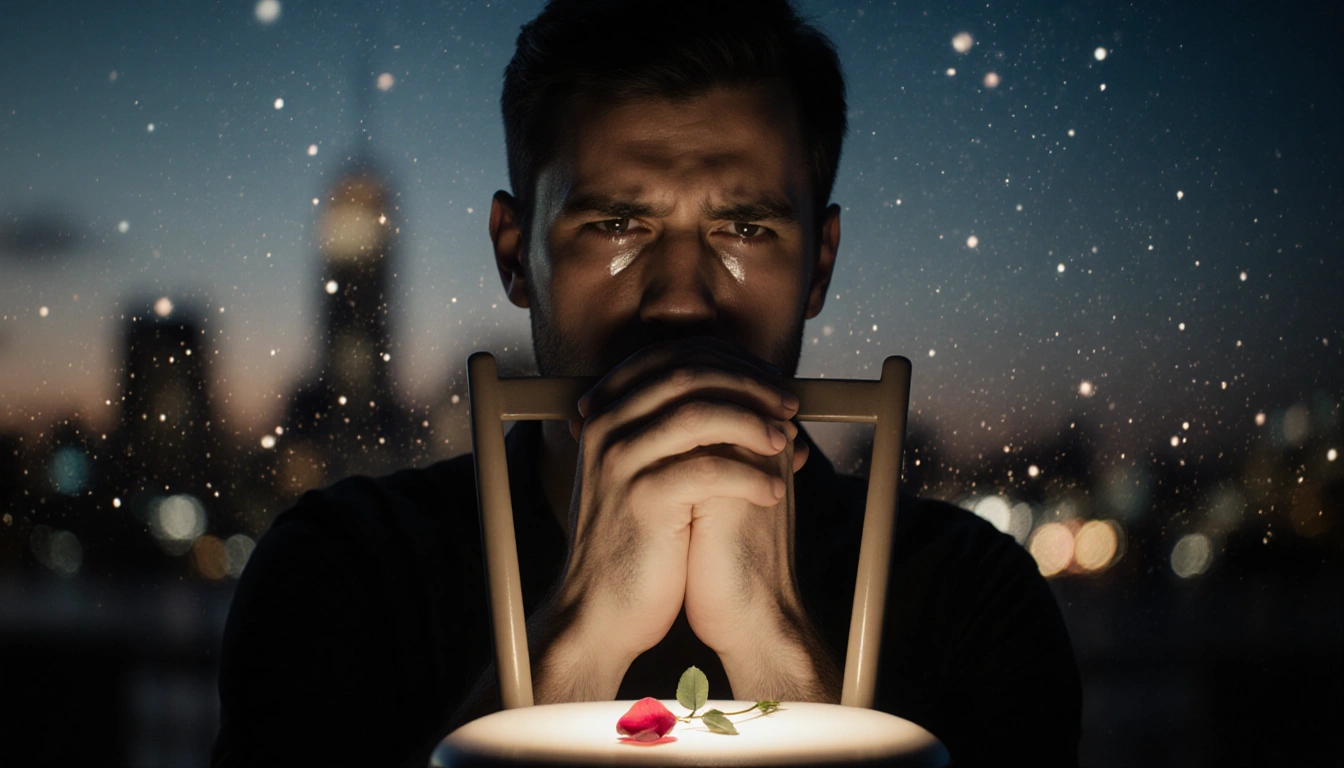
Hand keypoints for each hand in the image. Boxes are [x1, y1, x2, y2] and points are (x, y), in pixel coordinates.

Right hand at [551, 337, 805, 696]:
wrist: (603, 608)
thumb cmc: (641, 539)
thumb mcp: (656, 472)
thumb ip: (688, 431)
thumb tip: (764, 399)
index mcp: (610, 410)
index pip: (676, 356)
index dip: (733, 361)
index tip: (773, 381)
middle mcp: (608, 425)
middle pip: (690, 374)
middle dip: (751, 384)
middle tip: (789, 405)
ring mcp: (620, 460)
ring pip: (700, 413)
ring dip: (754, 423)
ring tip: (784, 444)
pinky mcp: (642, 498)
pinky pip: (709, 471)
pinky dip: (750, 477)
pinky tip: (773, 493)